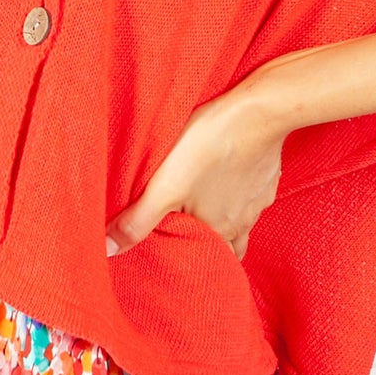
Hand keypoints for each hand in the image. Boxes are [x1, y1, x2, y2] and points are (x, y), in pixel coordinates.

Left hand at [105, 82, 284, 261]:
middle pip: (229, 246)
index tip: (176, 256)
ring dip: (225, 219)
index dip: (192, 260)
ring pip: (242, 221)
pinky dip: (239, 191)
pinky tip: (227, 175)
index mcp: (220, 232)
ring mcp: (259, 199)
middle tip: (189, 236)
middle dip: (211, 246)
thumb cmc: (209, 146)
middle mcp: (244, 222)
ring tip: (204, 207)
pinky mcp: (267, 175)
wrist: (260, 111)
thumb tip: (107, 249)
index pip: (209, 263)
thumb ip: (137, 220)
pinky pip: (254, 193)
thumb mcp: (164, 186)